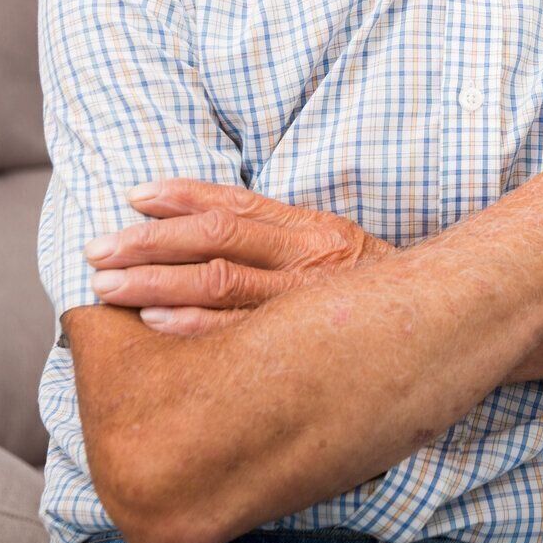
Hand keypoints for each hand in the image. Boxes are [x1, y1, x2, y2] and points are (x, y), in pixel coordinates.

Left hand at [85, 179, 392, 336]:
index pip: (237, 207)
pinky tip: (156, 326)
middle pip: (219, 243)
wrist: (443, 327)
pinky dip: (195, 327)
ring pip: (223, 284)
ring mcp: (309, 304)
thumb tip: (207, 223)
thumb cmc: (373, 296)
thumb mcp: (337, 250)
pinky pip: (241, 332)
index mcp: (315, 231)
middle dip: (151, 245)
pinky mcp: (307, 343)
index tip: (135, 198)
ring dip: (158, 285)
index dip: (182, 199)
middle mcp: (312, 260)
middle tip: (100, 251)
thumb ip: (283, 238)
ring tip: (109, 288)